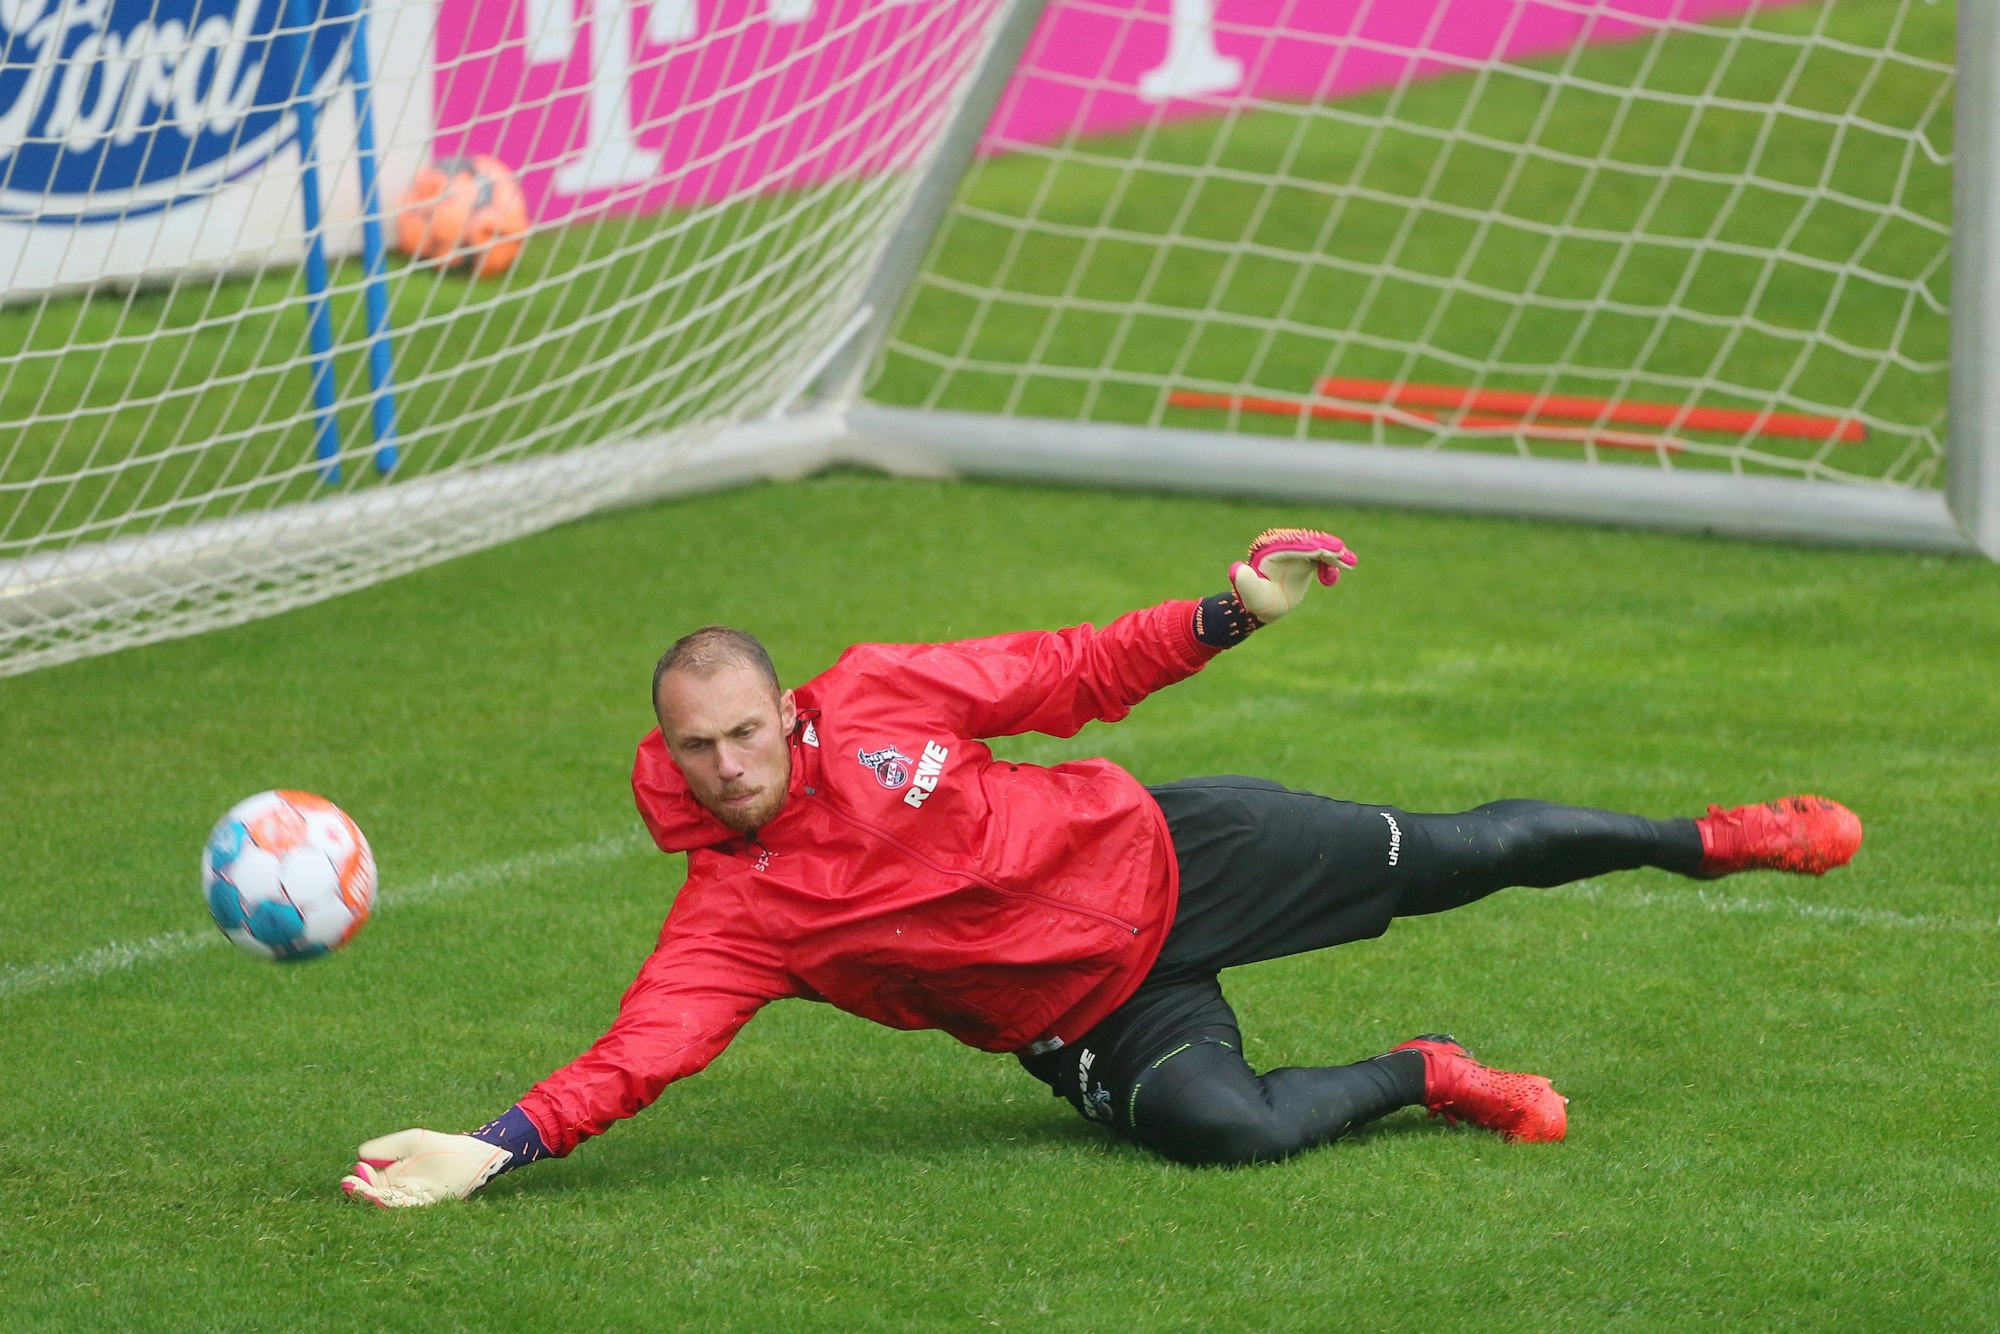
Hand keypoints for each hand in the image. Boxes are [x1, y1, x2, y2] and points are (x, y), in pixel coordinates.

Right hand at [339, 1128, 512, 1207]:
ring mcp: (413, 1199)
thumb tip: (360, 1155)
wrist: (471, 1155)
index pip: (368, 1184)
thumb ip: (386, 1147)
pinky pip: (410, 1207)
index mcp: (391, 1176)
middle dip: (363, 1192)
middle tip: (350, 1186)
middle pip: (375, 1196)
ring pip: (390, 1203)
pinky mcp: (428, 1203)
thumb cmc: (440, 1146)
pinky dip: (399, 1204)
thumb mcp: (409, 1142)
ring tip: (367, 1193)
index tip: (349, 1178)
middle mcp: (399, 1191)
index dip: (358, 1183)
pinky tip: (388, 1199)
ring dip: (377, 1200)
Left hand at [1228, 528, 1356, 623]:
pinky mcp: (1306, 559)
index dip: (1306, 546)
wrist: (1264, 606)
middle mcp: (1283, 546)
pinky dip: (1333, 562)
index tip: (1320, 550)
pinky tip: (1346, 567)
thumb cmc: (1256, 599)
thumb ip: (1245, 581)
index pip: (1290, 545)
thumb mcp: (1250, 593)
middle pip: (1307, 542)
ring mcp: (1296, 551)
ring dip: (1333, 554)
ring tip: (1349, 562)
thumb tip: (1238, 568)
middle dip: (1324, 546)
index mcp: (1269, 549)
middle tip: (1340, 552)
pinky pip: (1322, 557)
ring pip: (1318, 548)